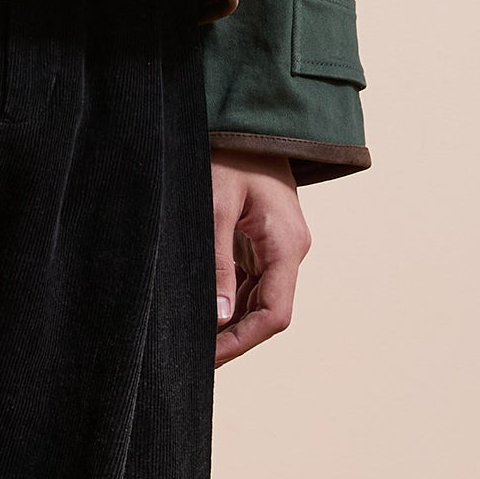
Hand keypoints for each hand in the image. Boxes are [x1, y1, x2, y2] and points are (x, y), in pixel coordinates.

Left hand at [210, 156, 310, 366]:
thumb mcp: (215, 206)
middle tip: (190, 356)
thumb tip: (217, 318)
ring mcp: (277, 246)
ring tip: (190, 338)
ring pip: (258, 299)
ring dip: (229, 321)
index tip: (207, 359)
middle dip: (232, 338)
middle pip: (267, 312)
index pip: (274, 315)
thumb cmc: (229, 154)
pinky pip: (250, 280)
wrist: (247, 119)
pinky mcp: (263, 239)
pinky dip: (227, 298)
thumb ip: (216, 263)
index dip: (242, 343)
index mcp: (286, 244)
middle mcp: (289, 250)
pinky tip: (200, 309)